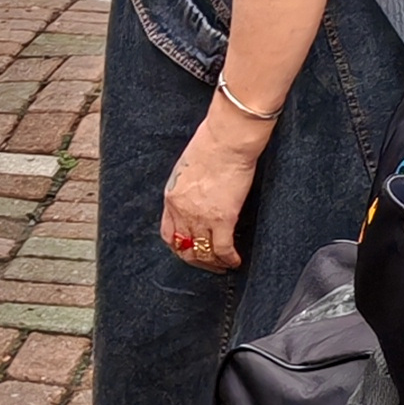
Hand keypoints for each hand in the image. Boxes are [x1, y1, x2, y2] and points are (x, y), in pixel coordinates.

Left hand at [160, 107, 260, 272]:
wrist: (226, 139)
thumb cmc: (210, 143)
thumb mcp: (186, 167)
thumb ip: (187, 187)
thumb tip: (198, 197)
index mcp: (171, 196)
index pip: (168, 233)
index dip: (180, 247)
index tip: (191, 249)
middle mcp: (182, 210)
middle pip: (184, 248)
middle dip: (197, 260)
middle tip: (209, 264)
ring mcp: (201, 217)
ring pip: (203, 253)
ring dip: (213, 264)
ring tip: (224, 265)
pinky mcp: (222, 219)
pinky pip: (222, 249)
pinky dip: (229, 260)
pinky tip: (235, 261)